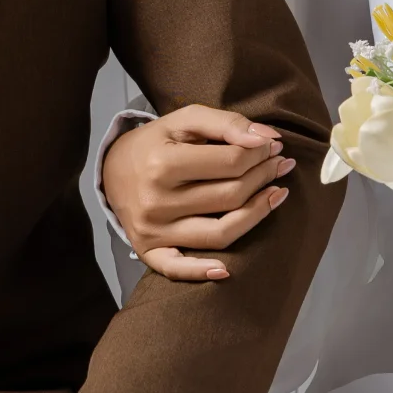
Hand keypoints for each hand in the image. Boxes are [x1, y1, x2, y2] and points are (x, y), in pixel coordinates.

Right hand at [101, 106, 293, 281]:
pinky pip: (178, 269)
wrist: (112, 170)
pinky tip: (228, 270)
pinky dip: (202, 272)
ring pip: (220, 233)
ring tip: (277, 194)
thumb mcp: (184, 120)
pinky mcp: (149, 251)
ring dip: (258, 214)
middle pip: (230, 195)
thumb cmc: (156, 143)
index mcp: (163, 163)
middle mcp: (157, 201)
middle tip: (280, 163)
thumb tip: (266, 138)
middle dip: (264, 176)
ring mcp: (154, 231)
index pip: (231, 162)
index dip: (260, 152)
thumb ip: (226, 123)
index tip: (273, 144)